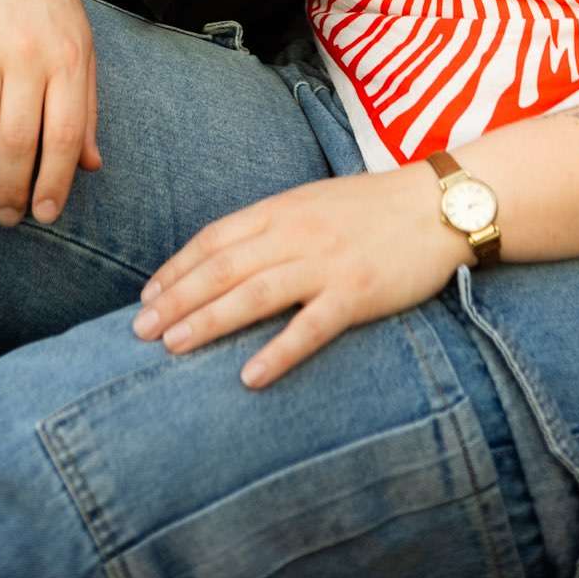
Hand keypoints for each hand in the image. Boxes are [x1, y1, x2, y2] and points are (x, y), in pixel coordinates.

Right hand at [0, 0, 99, 225]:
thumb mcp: (83, 46)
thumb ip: (86, 106)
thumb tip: (91, 166)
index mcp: (69, 61)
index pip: (65, 136)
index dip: (53, 183)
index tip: (43, 215)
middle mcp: (29, 56)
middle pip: (18, 141)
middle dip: (12, 190)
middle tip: (5, 217)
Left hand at [132, 167, 468, 387]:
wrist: (438, 203)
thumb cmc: (372, 206)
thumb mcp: (313, 201)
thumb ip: (272, 225)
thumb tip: (226, 255)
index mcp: (282, 208)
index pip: (215, 239)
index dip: (177, 268)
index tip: (147, 297)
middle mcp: (297, 233)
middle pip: (223, 268)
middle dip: (177, 299)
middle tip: (140, 331)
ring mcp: (326, 263)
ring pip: (254, 294)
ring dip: (208, 321)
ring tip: (173, 348)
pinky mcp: (357, 293)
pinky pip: (310, 327)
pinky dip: (277, 352)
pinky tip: (249, 376)